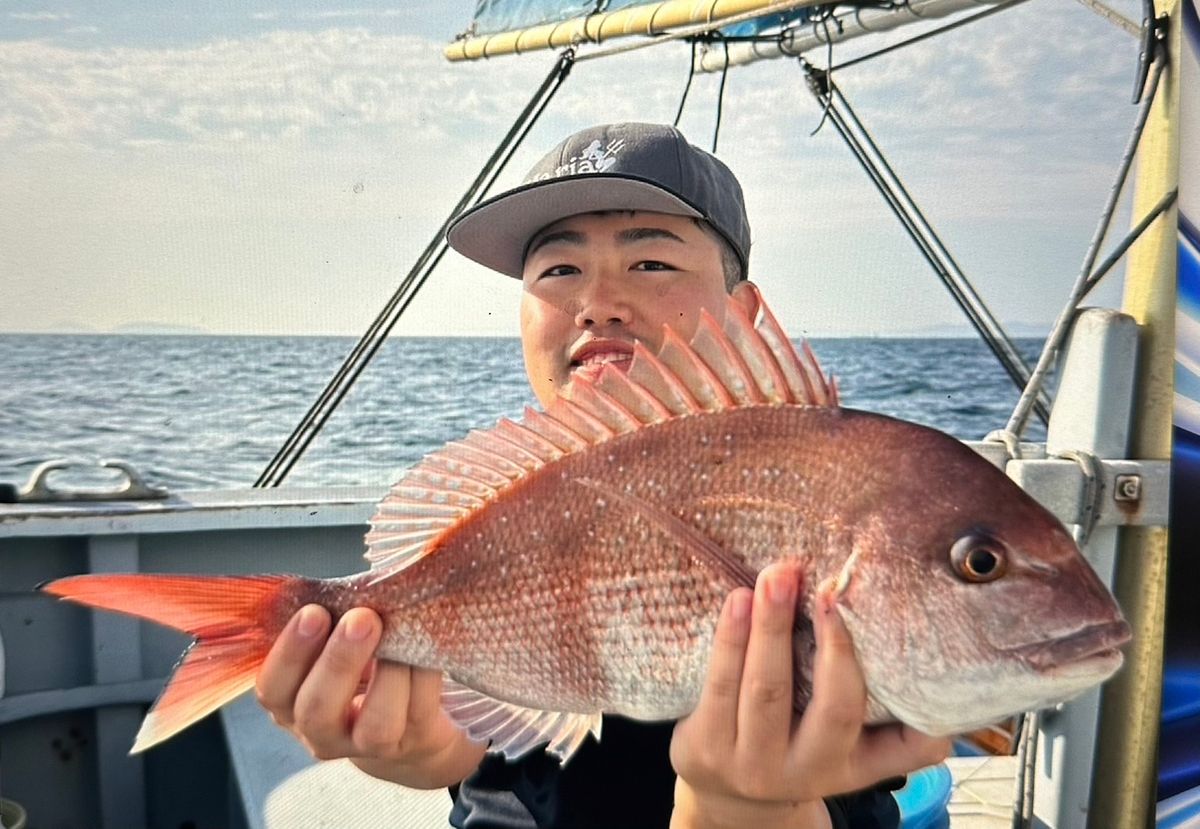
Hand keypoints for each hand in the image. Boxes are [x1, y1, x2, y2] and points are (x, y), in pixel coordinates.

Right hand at [255, 605, 484, 787]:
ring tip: (400, 637)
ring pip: (375, 726)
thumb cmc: (367, 667)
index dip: (289, 653)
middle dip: (338, 661)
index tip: (314, 611)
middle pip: (317, 710)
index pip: (273, 689)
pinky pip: (420, 711)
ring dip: (389, 675)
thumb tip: (338, 588)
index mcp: (292, 703)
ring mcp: (369, 746)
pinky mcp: (415, 741)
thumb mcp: (336, 646)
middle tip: (361, 618)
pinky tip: (427, 648)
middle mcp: (323, 733)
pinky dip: (424, 676)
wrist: (415, 718)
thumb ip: (330, 625)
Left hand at [670, 564, 950, 827]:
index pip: (856, 713)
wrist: (733, 798)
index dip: (854, 664)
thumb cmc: (803, 751)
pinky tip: (736, 601)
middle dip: (820, 639)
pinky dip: (729, 639)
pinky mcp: (702, 747)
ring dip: (767, 627)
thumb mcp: (859, 758)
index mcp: (842, 764)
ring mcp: (746, 760)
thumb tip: (968, 701)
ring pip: (761, 689)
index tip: (850, 609)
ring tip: (775, 577)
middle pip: (812, 701)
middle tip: (822, 584)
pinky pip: (718, 686)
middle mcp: (797, 769)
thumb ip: (907, 738)